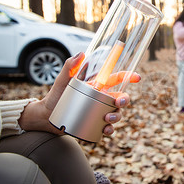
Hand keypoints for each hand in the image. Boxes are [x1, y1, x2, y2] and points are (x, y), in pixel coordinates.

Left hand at [18, 53, 140, 135]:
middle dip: (125, 100)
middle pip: (121, 98)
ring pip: (117, 114)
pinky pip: (108, 128)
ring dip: (117, 116)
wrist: (47, 115)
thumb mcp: (63, 80)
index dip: (128, 77)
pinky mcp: (96, 124)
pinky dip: (109, 130)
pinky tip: (105, 130)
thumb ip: (69, 66)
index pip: (117, 79)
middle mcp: (102, 98)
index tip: (137, 77)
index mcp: (98, 86)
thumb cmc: (57, 95)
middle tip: (119, 103)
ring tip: (107, 118)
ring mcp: (100, 111)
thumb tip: (81, 54)